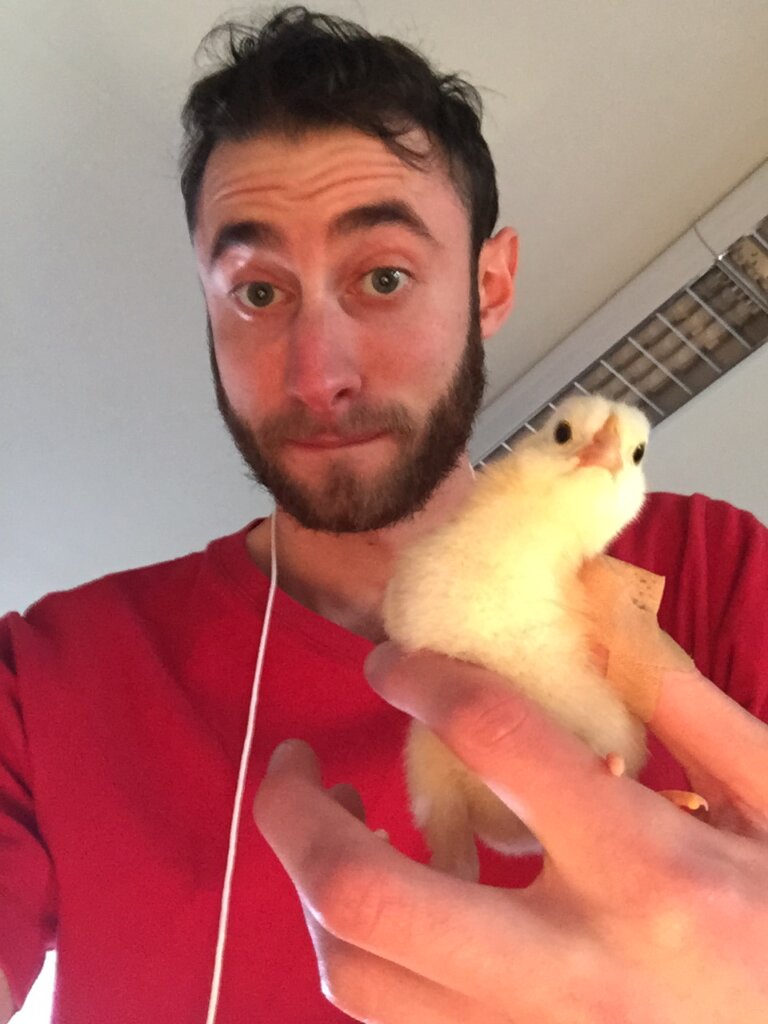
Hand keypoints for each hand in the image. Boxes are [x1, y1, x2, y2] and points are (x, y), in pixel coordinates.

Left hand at [254, 648, 767, 1022]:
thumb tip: (599, 624)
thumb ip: (688, 710)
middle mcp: (573, 969)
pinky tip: (390, 902)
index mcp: (647, 872)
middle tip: (294, 760)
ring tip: (337, 822)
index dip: (421, 678)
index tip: (392, 664)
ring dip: (314, 889)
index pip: (493, 739)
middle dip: (296, 813)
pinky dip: (362, 950)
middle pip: (367, 894)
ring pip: (358, 976)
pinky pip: (392, 1021)